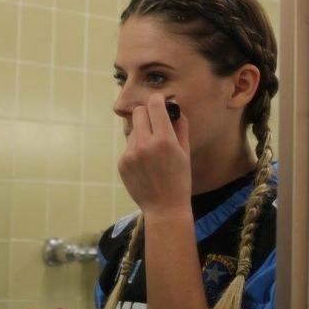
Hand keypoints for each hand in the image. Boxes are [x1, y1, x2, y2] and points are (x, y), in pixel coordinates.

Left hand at [118, 94, 191, 215]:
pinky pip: (128, 146)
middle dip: (147, 114)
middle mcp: (144, 144)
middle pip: (138, 112)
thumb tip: (175, 109)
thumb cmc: (179, 180)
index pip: (154, 106)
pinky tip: (145, 165)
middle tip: (154, 123)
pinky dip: (136, 150)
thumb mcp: (185, 153)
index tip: (159, 102)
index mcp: (164, 140)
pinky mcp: (122, 163)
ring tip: (152, 153)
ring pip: (133, 130)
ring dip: (142, 134)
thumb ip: (180, 127)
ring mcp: (130, 154)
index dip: (157, 100)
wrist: (164, 208)